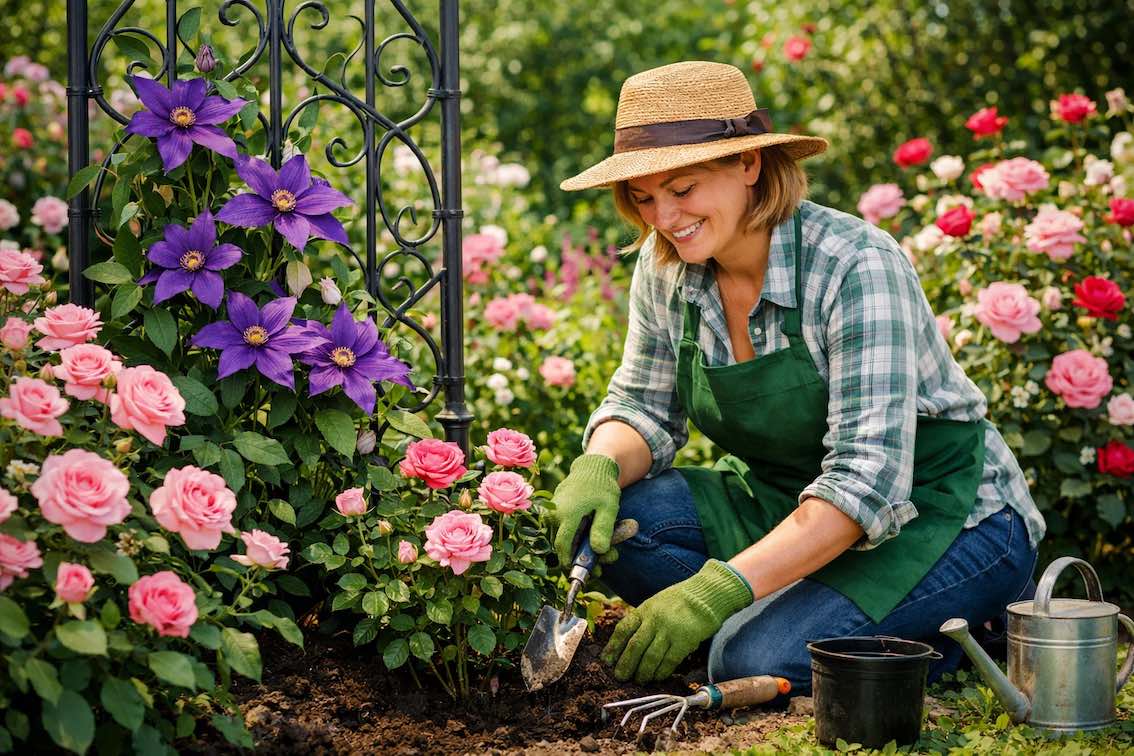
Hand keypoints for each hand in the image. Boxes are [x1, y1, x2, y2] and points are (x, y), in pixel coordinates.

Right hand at [547, 454, 620, 564]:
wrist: (591, 468)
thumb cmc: (602, 487)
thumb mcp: (609, 507)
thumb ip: (603, 529)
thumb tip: (598, 551)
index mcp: (566, 514)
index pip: (563, 545)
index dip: (571, 562)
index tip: (585, 572)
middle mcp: (554, 514)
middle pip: (565, 546)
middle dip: (584, 556)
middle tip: (608, 559)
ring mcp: (552, 513)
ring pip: (564, 540)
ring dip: (582, 547)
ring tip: (607, 547)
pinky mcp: (553, 513)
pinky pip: (563, 531)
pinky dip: (579, 537)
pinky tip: (595, 535)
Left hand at [601, 559, 752, 682]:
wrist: (706, 594)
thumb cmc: (679, 601)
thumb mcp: (655, 604)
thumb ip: (642, 620)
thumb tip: (626, 643)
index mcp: (644, 610)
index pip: (623, 629)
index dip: (613, 647)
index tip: (606, 660)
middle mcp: (654, 620)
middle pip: (635, 646)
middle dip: (625, 664)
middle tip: (620, 677)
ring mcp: (669, 630)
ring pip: (651, 657)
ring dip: (643, 672)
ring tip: (639, 680)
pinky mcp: (685, 640)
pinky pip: (669, 661)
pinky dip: (661, 672)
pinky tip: (657, 678)